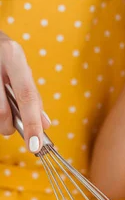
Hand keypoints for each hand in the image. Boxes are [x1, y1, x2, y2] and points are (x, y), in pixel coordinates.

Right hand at [0, 32, 49, 150]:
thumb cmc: (1, 54)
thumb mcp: (18, 66)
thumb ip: (31, 93)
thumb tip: (45, 124)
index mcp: (14, 56)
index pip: (28, 97)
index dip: (33, 125)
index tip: (36, 146)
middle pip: (3, 110)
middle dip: (8, 127)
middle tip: (10, 130)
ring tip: (1, 115)